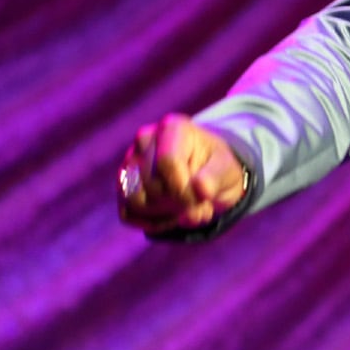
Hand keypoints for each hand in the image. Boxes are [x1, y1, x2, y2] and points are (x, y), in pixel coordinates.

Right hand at [117, 114, 246, 233]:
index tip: (202, 199)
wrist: (207, 175)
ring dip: (166, 215)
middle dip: (179, 204)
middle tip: (200, 205)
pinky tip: (172, 216)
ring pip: (135, 201)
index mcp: (173, 127)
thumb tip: (199, 189)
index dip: (184, 189)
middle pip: (152, 184)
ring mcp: (129, 162)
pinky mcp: (122, 185)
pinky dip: (152, 222)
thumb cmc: (217, 167)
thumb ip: (215, 179)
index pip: (168, 162)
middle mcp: (145, 140)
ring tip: (187, 211)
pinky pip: (128, 213)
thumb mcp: (227, 169)